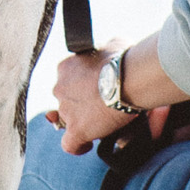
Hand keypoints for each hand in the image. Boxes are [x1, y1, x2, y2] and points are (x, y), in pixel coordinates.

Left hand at [47, 41, 172, 155]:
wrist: (130, 78)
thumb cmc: (125, 59)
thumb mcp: (113, 44)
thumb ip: (105, 49)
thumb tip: (111, 50)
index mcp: (66, 67)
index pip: (67, 80)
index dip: (79, 88)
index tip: (93, 90)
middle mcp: (60, 88)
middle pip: (66, 102)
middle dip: (80, 105)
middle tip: (99, 106)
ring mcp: (66, 110)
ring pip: (69, 122)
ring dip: (82, 122)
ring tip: (102, 123)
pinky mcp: (76, 130)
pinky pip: (70, 144)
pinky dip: (78, 146)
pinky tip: (87, 144)